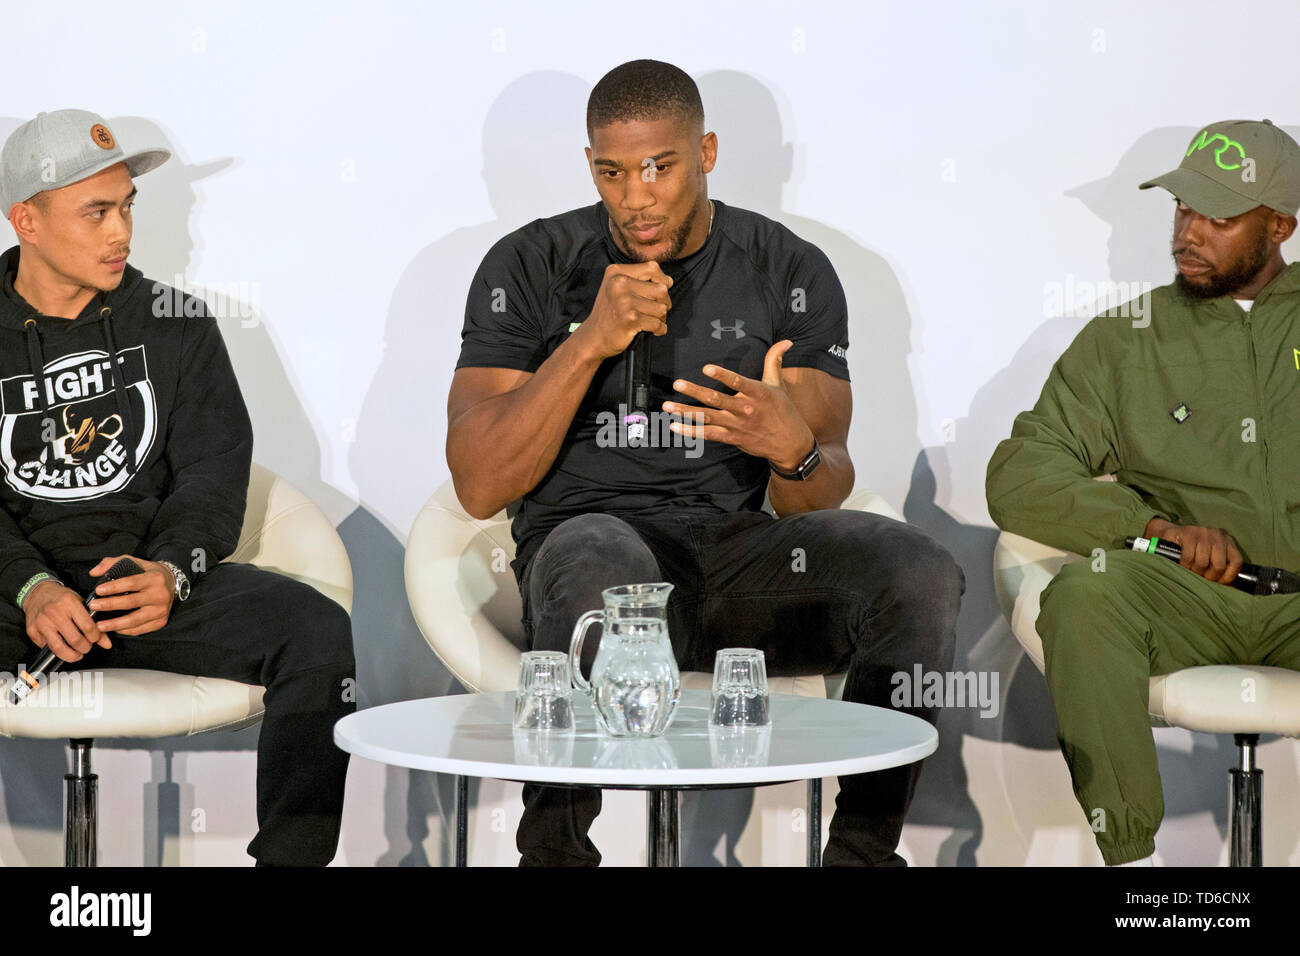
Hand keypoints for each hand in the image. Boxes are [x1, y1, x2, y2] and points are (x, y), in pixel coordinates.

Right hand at [23, 579, 109, 662]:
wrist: (38, 593)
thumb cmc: (62, 598)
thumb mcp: (81, 604)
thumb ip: (94, 623)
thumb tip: (107, 644)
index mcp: (69, 602)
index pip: (87, 626)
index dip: (95, 637)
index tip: (95, 639)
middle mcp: (54, 612)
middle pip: (75, 640)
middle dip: (85, 648)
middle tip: (86, 647)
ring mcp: (41, 622)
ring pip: (59, 648)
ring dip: (72, 655)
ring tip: (77, 654)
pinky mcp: (32, 631)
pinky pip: (47, 647)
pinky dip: (57, 651)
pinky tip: (62, 646)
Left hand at [88, 555, 175, 635]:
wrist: (172, 584)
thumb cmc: (147, 573)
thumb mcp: (133, 562)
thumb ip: (112, 563)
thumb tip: (94, 573)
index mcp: (154, 578)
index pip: (132, 583)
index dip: (114, 587)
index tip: (98, 590)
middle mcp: (160, 595)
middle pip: (131, 602)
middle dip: (110, 605)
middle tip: (93, 606)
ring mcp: (161, 610)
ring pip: (135, 620)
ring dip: (115, 624)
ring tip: (98, 625)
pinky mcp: (161, 622)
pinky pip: (140, 629)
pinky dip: (125, 630)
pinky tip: (113, 629)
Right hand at [571, 262, 672, 360]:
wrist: (593, 337)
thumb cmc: (610, 312)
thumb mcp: (617, 287)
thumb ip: (641, 280)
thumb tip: (669, 281)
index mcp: (617, 272)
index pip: (653, 268)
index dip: (662, 280)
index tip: (658, 292)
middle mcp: (620, 283)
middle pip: (661, 289)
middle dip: (664, 302)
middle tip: (653, 311)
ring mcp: (625, 301)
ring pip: (662, 308)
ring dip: (661, 318)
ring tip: (650, 321)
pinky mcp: (630, 319)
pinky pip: (658, 324)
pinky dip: (659, 330)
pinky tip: (651, 331)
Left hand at [662, 340, 814, 469]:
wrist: (790, 443)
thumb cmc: (783, 410)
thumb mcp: (778, 384)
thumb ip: (774, 361)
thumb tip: (786, 341)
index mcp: (757, 393)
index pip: (738, 382)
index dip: (722, 375)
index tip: (706, 368)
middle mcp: (745, 409)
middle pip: (716, 400)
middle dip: (695, 391)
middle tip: (677, 383)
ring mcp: (737, 425)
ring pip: (707, 417)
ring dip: (686, 412)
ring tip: (667, 406)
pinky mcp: (732, 438)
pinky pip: (708, 435)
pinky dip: (691, 431)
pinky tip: (675, 426)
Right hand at [1144, 518, 1242, 585]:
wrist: (1169, 534)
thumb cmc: (1191, 549)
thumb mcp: (1210, 556)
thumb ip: (1221, 569)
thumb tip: (1231, 589)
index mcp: (1227, 541)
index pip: (1236, 562)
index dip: (1228, 577)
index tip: (1218, 584)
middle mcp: (1218, 535)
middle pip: (1219, 565)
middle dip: (1208, 577)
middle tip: (1201, 577)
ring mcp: (1203, 533)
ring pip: (1202, 563)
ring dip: (1194, 571)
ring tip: (1190, 569)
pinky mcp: (1188, 533)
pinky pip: (1188, 557)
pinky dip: (1184, 565)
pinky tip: (1182, 564)